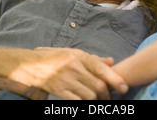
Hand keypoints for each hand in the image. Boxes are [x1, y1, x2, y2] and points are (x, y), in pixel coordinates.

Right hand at [9, 47, 127, 99]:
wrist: (32, 65)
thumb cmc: (55, 57)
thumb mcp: (74, 53)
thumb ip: (93, 59)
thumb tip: (111, 61)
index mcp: (79, 56)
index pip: (101, 68)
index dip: (115, 79)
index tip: (124, 87)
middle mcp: (74, 67)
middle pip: (97, 85)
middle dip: (107, 95)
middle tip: (110, 99)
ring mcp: (66, 80)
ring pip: (89, 95)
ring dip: (97, 101)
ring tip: (99, 102)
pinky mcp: (59, 91)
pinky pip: (77, 101)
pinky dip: (84, 104)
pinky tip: (86, 103)